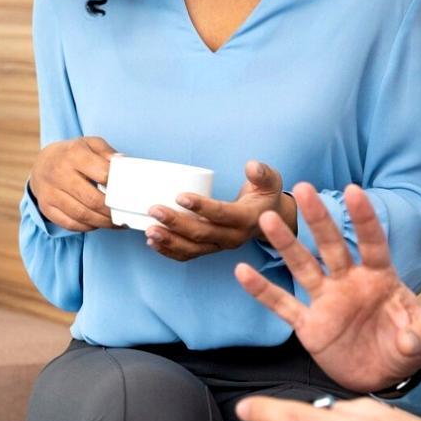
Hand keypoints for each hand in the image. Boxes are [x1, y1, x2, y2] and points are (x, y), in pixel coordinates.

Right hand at [29, 136, 116, 231]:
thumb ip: (108, 153)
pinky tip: (98, 223)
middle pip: (92, 200)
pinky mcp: (46, 207)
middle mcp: (59, 173)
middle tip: (125, 216)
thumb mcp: (90, 144)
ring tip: (116, 223)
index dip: (119, 187)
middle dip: (112, 211)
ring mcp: (50, 192)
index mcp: (74, 154)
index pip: (102, 174)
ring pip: (82, 215)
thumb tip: (124, 164)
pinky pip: (70, 224)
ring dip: (103, 222)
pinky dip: (87, 227)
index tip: (130, 195)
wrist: (42, 163)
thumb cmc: (72, 154)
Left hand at [144, 160, 296, 261]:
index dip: (201, 206)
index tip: (179, 197)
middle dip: (175, 223)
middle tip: (154, 209)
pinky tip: (153, 242)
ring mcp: (221, 246)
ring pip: (192, 249)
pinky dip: (169, 251)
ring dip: (169, 241)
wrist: (271, 221)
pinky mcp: (211, 249)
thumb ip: (262, 173)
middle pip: (201, 234)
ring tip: (149, 230)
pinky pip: (189, 255)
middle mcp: (233, 237)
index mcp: (247, 219)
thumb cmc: (266, 196)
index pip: (221, 214)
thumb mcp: (271, 181)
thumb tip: (250, 166)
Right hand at [234, 182, 420, 392]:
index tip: (353, 190)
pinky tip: (242, 272)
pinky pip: (283, 304)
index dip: (363, 218)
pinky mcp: (310, 325)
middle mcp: (349, 281)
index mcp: (380, 277)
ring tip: (269, 218)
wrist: (387, 376)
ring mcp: (327, 301)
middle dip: (318, 217)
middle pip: (331, 244)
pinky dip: (263, 290)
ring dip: (286, 244)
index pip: (372, 241)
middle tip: (304, 188)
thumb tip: (410, 337)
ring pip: (303, 266)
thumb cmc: (409, 347)